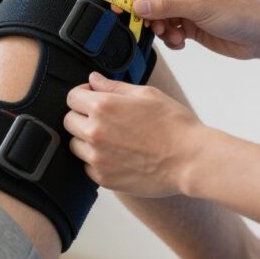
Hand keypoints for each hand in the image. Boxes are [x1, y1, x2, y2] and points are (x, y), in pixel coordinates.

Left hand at [65, 72, 203, 196]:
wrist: (191, 160)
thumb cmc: (174, 125)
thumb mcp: (146, 94)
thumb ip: (114, 86)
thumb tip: (93, 80)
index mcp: (103, 107)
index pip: (72, 97)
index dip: (82, 95)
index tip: (93, 98)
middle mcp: (94, 133)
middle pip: (68, 121)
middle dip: (82, 116)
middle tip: (106, 120)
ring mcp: (97, 158)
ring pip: (75, 145)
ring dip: (87, 140)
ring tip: (114, 139)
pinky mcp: (103, 179)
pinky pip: (87, 167)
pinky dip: (97, 161)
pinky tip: (118, 156)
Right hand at [132, 0, 259, 58]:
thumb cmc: (239, 12)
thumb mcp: (199, 6)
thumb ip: (166, 6)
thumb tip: (138, 6)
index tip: (134, 7)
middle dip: (151, 13)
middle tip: (150, 27)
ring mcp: (188, 7)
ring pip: (160, 15)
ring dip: (161, 28)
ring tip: (173, 37)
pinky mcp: (191, 25)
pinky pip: (170, 29)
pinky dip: (171, 38)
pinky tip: (181, 43)